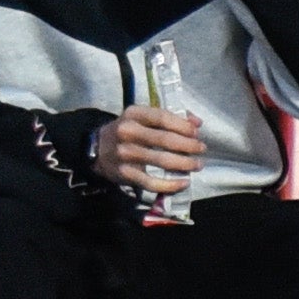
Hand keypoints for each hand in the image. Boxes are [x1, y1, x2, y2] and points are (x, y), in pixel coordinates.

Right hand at [94, 105, 209, 197]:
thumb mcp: (142, 117)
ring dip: (184, 163)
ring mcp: (125, 154)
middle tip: (201, 149)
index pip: (162, 117)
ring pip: (161, 160)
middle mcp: (127, 132)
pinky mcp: (125, 173)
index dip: (182, 125)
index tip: (196, 132)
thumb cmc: (128, 130)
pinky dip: (170, 184)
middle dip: (188, 145)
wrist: (96, 148)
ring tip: (197, 164)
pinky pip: (151, 182)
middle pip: (164, 139)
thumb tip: (197, 122)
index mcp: (133, 114)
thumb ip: (170, 116)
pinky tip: (184, 182)